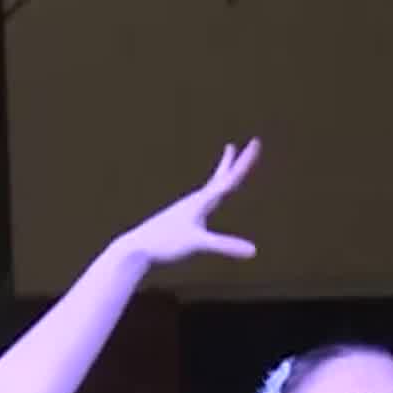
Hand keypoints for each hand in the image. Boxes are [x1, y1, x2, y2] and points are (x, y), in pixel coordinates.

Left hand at [110, 139, 260, 266]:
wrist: (136, 247)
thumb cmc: (164, 243)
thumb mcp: (197, 244)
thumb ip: (225, 245)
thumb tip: (254, 251)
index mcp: (201, 200)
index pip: (229, 178)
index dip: (245, 161)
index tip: (256, 142)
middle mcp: (196, 200)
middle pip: (221, 177)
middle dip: (235, 162)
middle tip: (246, 144)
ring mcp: (188, 209)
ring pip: (211, 187)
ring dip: (222, 174)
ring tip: (228, 164)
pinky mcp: (182, 219)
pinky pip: (204, 202)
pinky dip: (213, 195)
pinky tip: (210, 201)